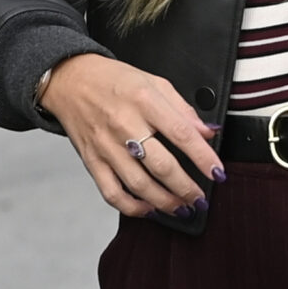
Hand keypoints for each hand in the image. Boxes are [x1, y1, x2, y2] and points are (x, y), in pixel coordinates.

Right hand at [40, 54, 222, 218]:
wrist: (70, 80)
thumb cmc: (112, 80)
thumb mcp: (153, 82)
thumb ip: (182, 109)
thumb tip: (207, 132)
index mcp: (144, 100)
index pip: (181, 134)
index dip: (203, 157)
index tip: (217, 172)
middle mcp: (124, 124)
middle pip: (161, 165)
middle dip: (186, 188)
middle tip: (200, 199)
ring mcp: (106, 145)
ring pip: (139, 184)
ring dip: (164, 202)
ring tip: (180, 208)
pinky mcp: (91, 160)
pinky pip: (111, 192)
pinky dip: (131, 207)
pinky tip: (148, 209)